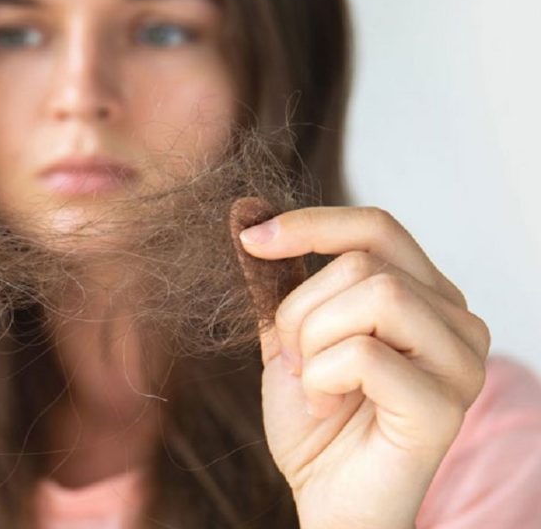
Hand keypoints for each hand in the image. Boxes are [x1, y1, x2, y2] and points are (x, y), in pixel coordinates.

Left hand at [230, 199, 490, 528]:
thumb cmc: (315, 419)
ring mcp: (460, 360)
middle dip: (301, 310)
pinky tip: (327, 409)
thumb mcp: (291, 336)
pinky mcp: (447, 404)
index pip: (377, 227)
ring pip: (373, 296)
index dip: (310, 224)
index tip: (253, 239)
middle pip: (364, 262)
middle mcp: (456, 319)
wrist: (324, 494)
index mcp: (424, 294)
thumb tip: (248, 214)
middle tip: (295, 360)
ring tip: (314, 385)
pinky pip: (365, 354)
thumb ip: (283, 282)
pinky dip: (322, 380)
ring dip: (314, 343)